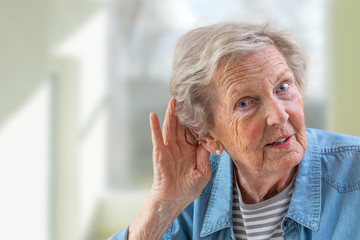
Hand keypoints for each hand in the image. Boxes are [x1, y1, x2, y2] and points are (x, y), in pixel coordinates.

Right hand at [128, 98, 210, 239]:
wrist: (173, 200)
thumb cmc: (189, 189)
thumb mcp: (203, 173)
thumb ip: (205, 156)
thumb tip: (208, 141)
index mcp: (191, 151)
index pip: (195, 133)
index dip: (199, 123)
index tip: (203, 110)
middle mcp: (180, 147)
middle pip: (183, 126)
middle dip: (184, 113)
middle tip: (187, 98)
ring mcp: (169, 148)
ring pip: (171, 127)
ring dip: (171, 114)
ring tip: (173, 100)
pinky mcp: (159, 152)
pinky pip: (157, 137)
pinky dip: (154, 126)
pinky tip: (154, 115)